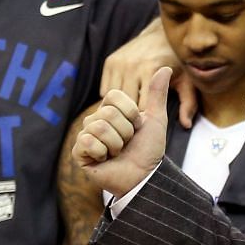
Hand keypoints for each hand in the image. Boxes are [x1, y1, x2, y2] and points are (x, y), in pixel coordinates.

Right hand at [74, 65, 171, 197]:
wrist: (143, 177)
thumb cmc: (149, 149)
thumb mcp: (156, 119)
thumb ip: (157, 94)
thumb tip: (166, 67)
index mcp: (110, 109)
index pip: (114, 96)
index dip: (130, 113)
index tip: (136, 126)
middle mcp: (95, 120)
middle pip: (108, 113)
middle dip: (125, 132)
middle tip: (127, 144)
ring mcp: (85, 135)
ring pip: (99, 127)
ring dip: (116, 144)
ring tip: (117, 153)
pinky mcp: (78, 152)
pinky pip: (86, 142)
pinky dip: (102, 153)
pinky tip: (104, 159)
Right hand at [103, 21, 196, 127]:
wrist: (161, 35)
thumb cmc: (177, 63)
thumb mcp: (187, 82)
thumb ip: (188, 104)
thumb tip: (186, 125)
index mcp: (151, 71)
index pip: (143, 107)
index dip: (146, 118)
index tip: (151, 122)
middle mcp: (132, 65)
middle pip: (125, 103)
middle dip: (132, 115)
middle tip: (139, 120)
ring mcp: (119, 62)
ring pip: (113, 98)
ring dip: (120, 107)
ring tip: (131, 111)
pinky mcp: (110, 62)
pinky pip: (105, 90)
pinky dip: (113, 98)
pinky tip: (124, 100)